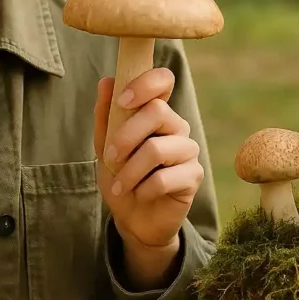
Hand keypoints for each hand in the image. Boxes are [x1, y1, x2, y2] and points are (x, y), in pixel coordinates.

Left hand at [94, 69, 203, 289]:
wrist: (133, 219)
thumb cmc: (121, 177)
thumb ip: (105, 115)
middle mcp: (176, 126)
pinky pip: (166, 177)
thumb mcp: (104, 147)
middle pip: (158, 112)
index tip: (122, 101)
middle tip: (110, 158)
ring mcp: (188, 150)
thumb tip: (106, 81)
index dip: (145, 85)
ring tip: (119, 185)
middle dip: (126, 136)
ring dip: (130, 170)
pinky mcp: (194, 176)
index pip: (163, 80)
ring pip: (158, 148)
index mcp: (156, 112)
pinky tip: (139, 194)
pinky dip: (144, 188)